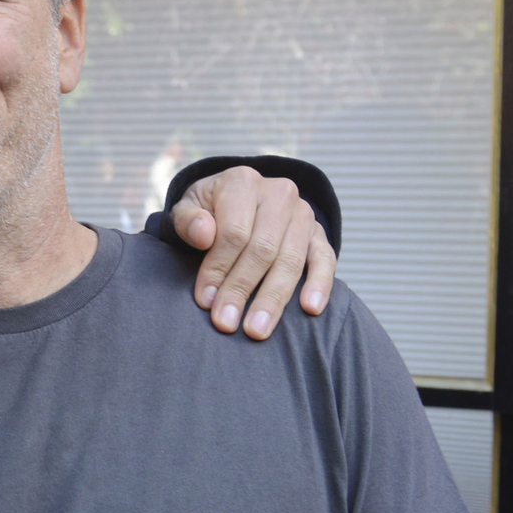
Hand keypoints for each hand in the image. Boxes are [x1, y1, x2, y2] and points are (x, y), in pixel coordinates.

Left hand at [171, 166, 336, 339]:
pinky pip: (325, 258)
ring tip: (257, 330)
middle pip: (262, 250)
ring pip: (290, 260)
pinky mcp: (318, 233)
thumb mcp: (187, 207)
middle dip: (242, 290)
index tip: (205, 300)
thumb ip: (188, 220)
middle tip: (226, 323)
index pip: (233, 233)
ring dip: (273, 299)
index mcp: (242, 182)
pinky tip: (310, 308)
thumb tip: (204, 234)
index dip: (218, 269)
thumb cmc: (206, 209)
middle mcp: (278, 194)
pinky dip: (320, 284)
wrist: (236, 197)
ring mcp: (302, 214)